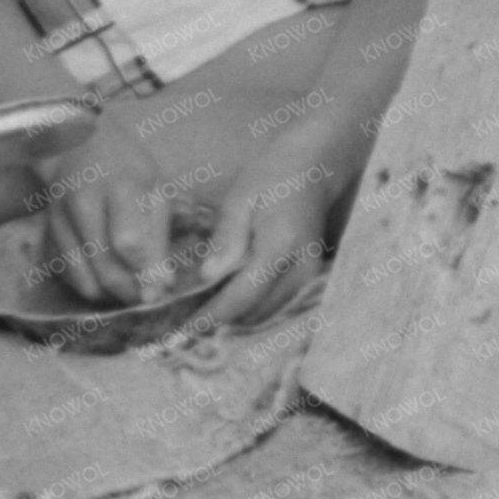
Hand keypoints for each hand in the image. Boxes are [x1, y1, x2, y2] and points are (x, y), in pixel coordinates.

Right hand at [34, 116, 179, 306]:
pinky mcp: (47, 234)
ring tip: (129, 289)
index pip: (127, 241)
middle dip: (131, 291)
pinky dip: (90, 287)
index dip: (145, 271)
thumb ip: (159, 237)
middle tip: (147, 296)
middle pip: (105, 266)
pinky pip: (68, 277)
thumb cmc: (127, 170)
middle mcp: (82, 202)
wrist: (79, 147)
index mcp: (118, 185)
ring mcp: (59, 219)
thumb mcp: (154, 190)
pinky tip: (106, 277)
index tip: (160, 288)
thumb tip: (162, 285)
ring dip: (111, 295)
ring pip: (84, 279)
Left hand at [185, 122, 361, 333]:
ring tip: (200, 314)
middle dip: (222, 321)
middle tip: (186, 322)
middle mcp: (301, 269)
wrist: (312, 170)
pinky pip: (275, 304)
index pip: (244, 294)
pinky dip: (250, 309)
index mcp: (280, 245)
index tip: (186, 329)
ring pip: (267, 313)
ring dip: (236, 318)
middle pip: (257, 312)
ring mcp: (309, 277)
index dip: (214, 314)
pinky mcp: (308, 279)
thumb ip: (226, 238)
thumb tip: (208, 277)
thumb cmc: (272, 177)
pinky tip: (225, 301)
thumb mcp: (240, 199)